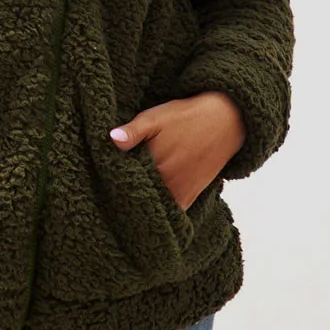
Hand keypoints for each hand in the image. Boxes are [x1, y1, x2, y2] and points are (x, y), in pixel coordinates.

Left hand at [109, 91, 245, 209]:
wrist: (225, 122)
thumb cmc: (186, 117)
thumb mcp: (155, 117)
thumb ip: (133, 131)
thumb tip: (111, 139)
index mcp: (153, 161)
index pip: (122, 177)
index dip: (112, 176)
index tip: (103, 175)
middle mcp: (165, 181)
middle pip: (135, 193)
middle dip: (123, 191)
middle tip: (111, 189)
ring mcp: (178, 192)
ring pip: (151, 205)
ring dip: (140, 202)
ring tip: (129, 195)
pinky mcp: (188, 197)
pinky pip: (169, 212)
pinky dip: (159, 210)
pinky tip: (149, 205)